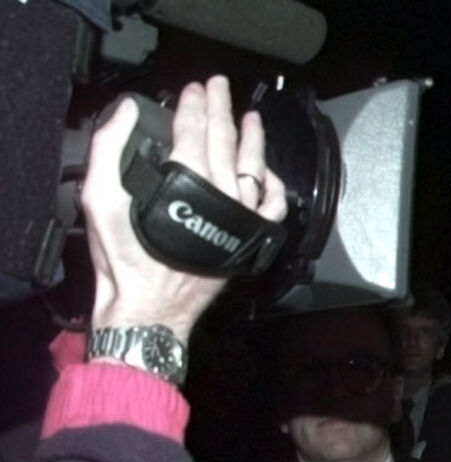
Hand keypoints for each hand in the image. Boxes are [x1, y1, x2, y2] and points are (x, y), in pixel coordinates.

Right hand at [81, 76, 286, 343]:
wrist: (150, 308)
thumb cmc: (125, 259)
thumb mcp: (100, 200)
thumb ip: (110, 150)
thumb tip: (129, 112)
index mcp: (185, 182)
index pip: (193, 131)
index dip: (193, 105)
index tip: (194, 89)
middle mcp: (220, 196)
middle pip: (225, 142)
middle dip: (221, 109)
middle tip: (220, 87)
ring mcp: (241, 217)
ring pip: (254, 168)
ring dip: (253, 139)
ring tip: (251, 118)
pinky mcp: (251, 238)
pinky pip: (272, 206)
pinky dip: (273, 184)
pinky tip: (267, 169)